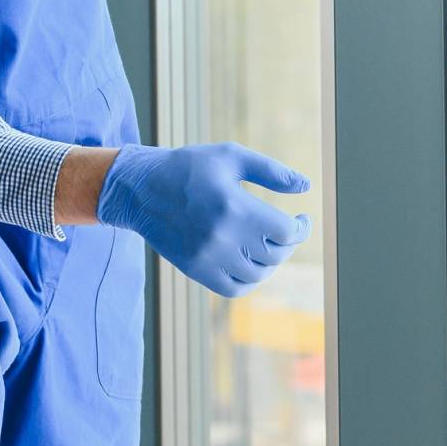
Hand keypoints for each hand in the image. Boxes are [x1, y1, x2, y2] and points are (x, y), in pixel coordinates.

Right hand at [96, 141, 312, 297]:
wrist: (141, 189)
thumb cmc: (189, 167)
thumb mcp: (231, 157)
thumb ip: (272, 171)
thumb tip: (305, 186)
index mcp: (235, 207)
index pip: (286, 232)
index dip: (300, 227)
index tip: (301, 219)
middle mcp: (223, 237)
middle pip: (275, 254)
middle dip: (288, 242)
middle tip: (286, 229)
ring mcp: (208, 258)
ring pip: (258, 275)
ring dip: (271, 262)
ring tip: (269, 244)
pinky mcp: (196, 270)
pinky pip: (234, 288)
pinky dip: (250, 280)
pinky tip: (251, 262)